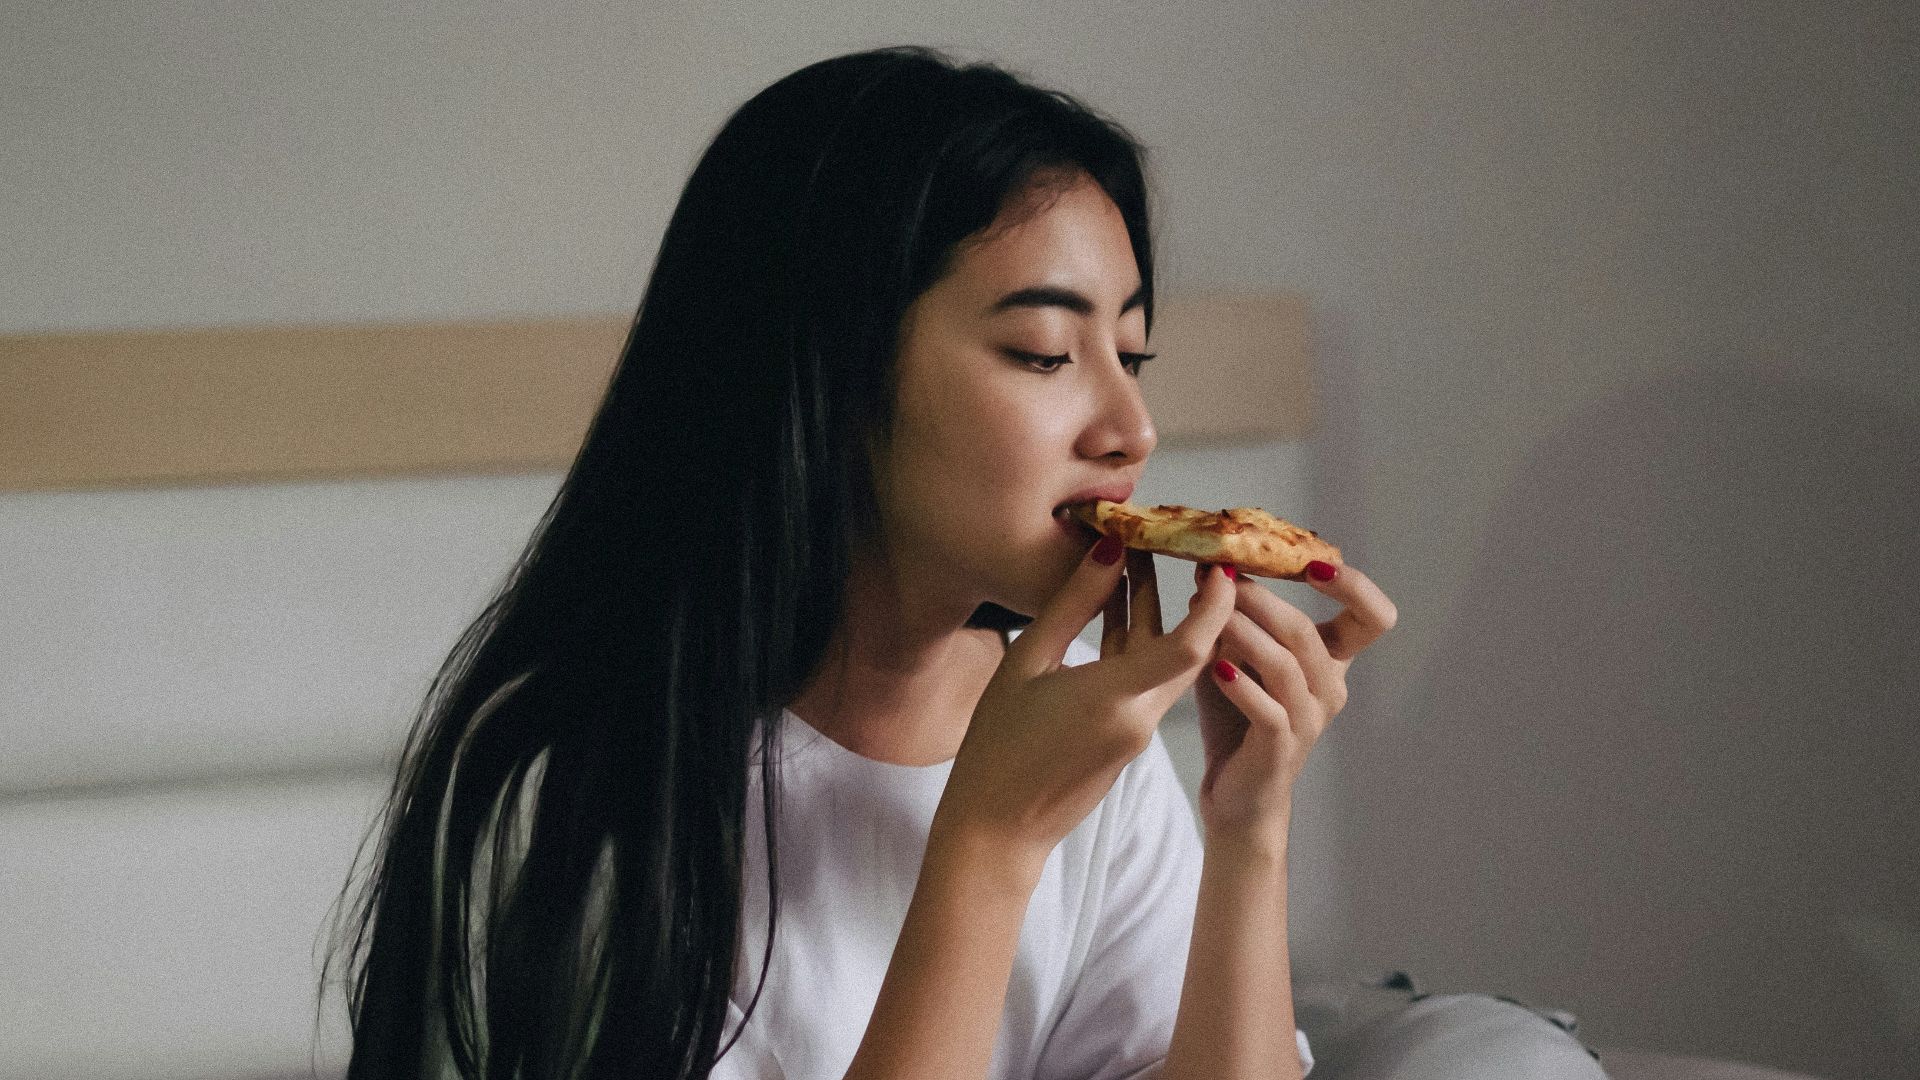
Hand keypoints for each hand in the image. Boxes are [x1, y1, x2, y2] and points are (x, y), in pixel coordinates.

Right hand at [937, 538, 1236, 863]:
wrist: (997, 828)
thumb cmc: (997, 747)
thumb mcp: (1025, 664)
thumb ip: (1072, 607)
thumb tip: (1110, 552)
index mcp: (1115, 699)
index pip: (1190, 646)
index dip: (1216, 603)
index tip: (1221, 562)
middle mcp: (1139, 719)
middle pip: (1188, 652)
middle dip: (1192, 598)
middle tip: (1181, 547)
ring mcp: (1137, 734)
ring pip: (1165, 665)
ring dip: (1158, 616)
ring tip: (1134, 563)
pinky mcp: (1127, 741)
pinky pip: (1144, 683)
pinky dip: (1138, 644)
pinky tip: (1114, 610)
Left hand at [1191, 558, 1396, 847]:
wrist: (1238, 792)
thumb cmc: (1239, 717)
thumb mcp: (1238, 656)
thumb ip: (1231, 618)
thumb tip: (1210, 570)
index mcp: (1331, 661)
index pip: (1374, 617)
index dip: (1355, 585)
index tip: (1312, 563)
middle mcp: (1330, 688)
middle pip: (1311, 633)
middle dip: (1266, 601)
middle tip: (1225, 580)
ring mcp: (1310, 720)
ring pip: (1287, 666)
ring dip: (1247, 634)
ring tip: (1213, 617)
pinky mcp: (1282, 748)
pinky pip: (1268, 711)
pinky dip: (1241, 686)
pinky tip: (1215, 668)